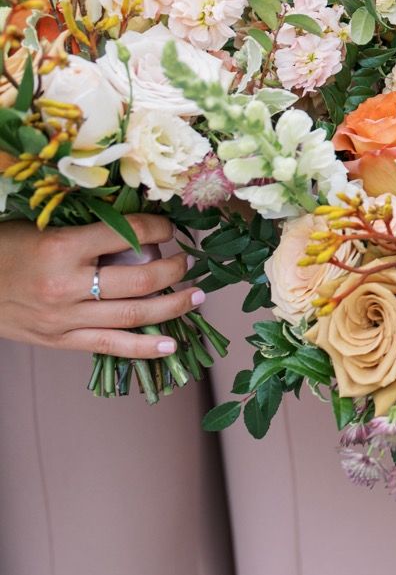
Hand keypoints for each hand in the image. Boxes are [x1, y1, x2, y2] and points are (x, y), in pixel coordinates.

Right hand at [0, 215, 205, 357]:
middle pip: (139, 279)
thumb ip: (90, 230)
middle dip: (175, 270)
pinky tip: (172, 345)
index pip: (128, 234)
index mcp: (61, 247)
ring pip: (133, 315)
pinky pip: (110, 346)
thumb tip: (141, 226)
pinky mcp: (59, 341)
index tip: (169, 228)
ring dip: (173, 306)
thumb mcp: (44, 227)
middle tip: (188, 262)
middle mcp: (66, 285)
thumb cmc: (5, 249)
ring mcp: (64, 318)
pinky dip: (145, 348)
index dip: (158, 229)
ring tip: (197, 297)